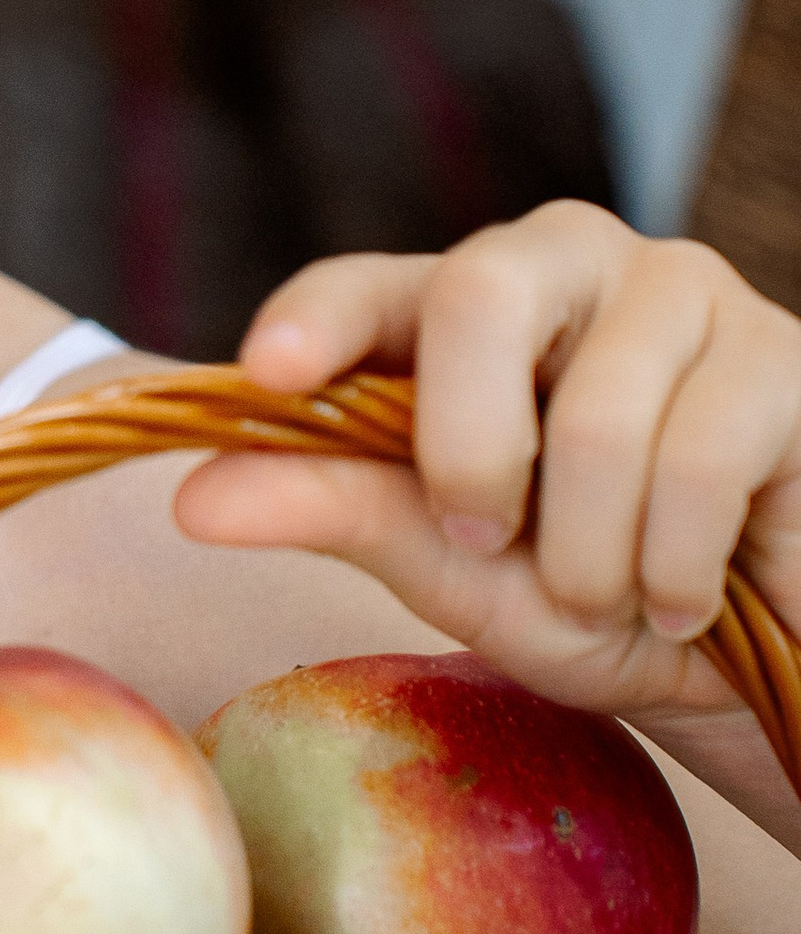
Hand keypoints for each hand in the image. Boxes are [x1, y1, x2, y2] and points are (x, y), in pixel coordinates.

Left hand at [172, 207, 800, 771]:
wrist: (752, 664)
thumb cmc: (589, 599)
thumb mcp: (450, 569)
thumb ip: (337, 512)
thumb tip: (192, 498)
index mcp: (466, 311)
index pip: (375, 283)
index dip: (318, 314)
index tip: (266, 371)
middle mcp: (571, 269)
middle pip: (478, 294)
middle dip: (468, 448)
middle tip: (487, 541)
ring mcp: (688, 296)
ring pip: (599, 417)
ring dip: (592, 557)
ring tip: (616, 594)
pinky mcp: (788, 361)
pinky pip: (700, 465)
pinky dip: (677, 569)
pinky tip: (696, 596)